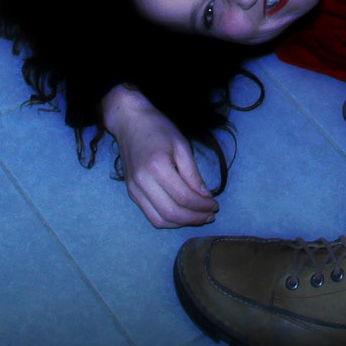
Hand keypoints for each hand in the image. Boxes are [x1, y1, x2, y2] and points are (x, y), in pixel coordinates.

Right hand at [110, 102, 217, 229]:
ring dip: (182, 223)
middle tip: (210, 215)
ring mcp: (134, 189)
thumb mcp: (181, 144)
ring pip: (160, 220)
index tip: (215, 205)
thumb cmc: (158, 128)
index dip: (202, 205)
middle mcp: (142, 182)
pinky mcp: (131, 193)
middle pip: (172, 212)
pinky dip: (168, 221)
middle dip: (195, 218)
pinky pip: (150, 216)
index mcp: (157, 166)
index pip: (183, 196)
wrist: (130, 122)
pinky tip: (182, 215)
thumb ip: (193, 172)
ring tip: (199, 217)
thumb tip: (206, 196)